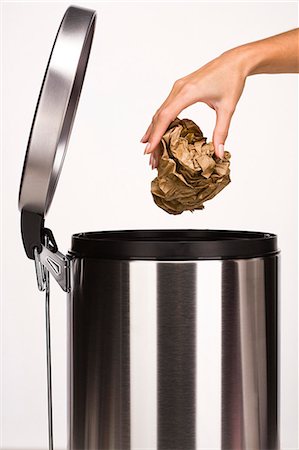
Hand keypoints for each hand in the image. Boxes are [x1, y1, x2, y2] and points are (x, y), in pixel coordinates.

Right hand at [141, 47, 247, 167]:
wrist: (234, 61)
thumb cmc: (232, 80)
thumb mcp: (228, 108)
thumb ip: (221, 132)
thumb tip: (219, 154)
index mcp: (188, 92)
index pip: (166, 116)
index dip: (156, 134)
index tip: (149, 149)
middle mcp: (178, 89)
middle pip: (159, 116)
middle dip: (153, 138)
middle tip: (150, 158)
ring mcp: (177, 88)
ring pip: (159, 112)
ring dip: (153, 131)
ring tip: (151, 150)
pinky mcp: (179, 89)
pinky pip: (165, 107)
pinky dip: (159, 122)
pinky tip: (155, 133)